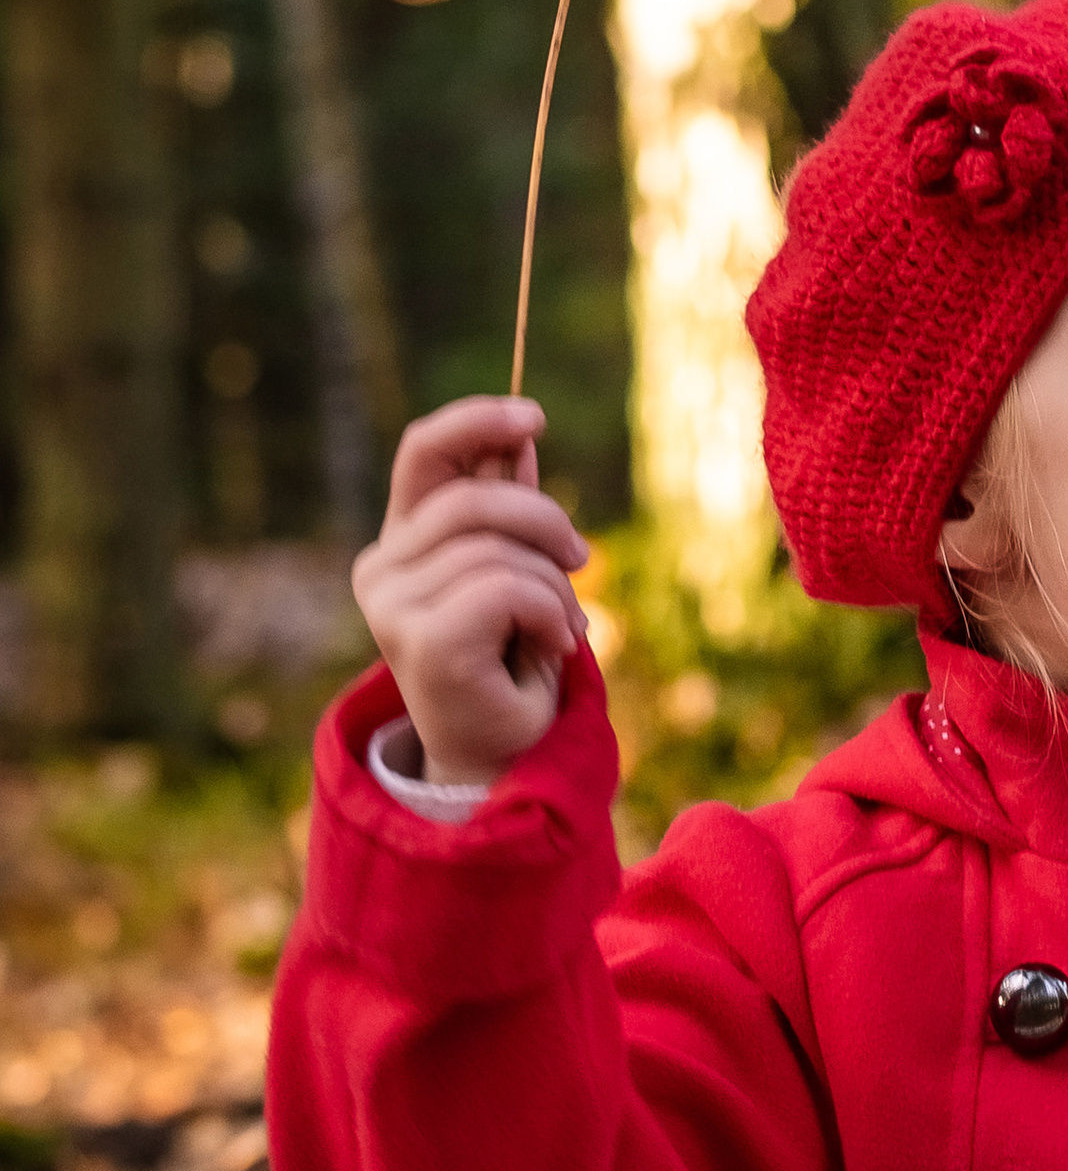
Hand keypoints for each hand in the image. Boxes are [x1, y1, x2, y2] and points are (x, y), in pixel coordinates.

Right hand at [353, 395, 590, 788]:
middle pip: (475, 499)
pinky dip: (549, 613)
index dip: (475, 421)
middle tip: (581, 560)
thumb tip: (522, 437)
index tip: (534, 417)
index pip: (423, 452)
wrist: (500, 754)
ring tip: (562, 628)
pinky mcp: (421, 641)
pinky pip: (507, 589)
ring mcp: (391, 607)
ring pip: (499, 551)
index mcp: (401, 542)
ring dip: (554, 587)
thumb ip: (510, 511)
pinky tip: (552, 647)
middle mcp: (381, 569)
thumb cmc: (511, 663)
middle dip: (546, 523)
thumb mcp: (517, 571)